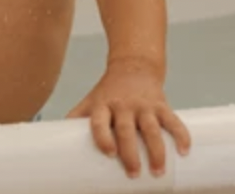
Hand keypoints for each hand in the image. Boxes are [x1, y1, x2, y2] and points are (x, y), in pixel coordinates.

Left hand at [66, 63, 190, 178]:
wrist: (133, 66)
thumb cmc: (109, 91)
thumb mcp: (91, 100)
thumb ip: (78, 118)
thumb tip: (56, 138)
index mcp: (103, 105)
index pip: (99, 121)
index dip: (103, 136)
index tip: (109, 153)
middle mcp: (123, 105)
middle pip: (126, 129)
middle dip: (130, 153)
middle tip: (133, 173)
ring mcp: (144, 105)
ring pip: (151, 128)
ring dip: (156, 151)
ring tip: (158, 171)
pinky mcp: (161, 105)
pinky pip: (173, 121)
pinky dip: (181, 135)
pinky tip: (184, 152)